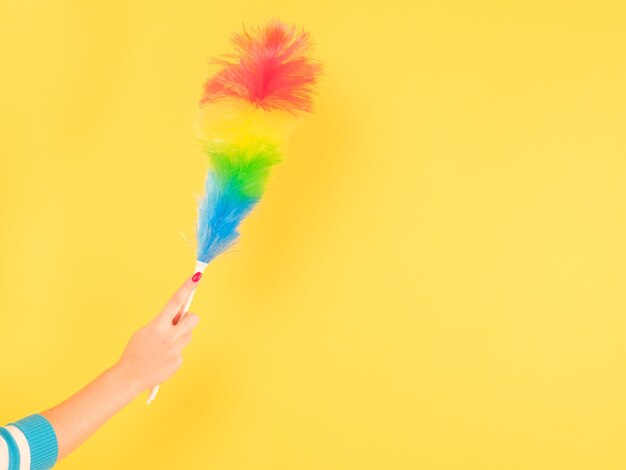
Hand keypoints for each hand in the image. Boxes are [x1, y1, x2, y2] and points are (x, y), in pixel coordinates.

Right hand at [115, 274, 201, 394]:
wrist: (129, 377)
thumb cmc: (136, 351)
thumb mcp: (145, 331)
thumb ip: (163, 322)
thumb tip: (180, 314)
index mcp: (157, 326)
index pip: (175, 302)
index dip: (187, 288)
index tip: (197, 276)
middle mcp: (168, 337)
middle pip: (193, 319)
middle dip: (190, 318)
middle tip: (181, 322)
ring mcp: (174, 350)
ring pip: (189, 335)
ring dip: (181, 336)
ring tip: (164, 346)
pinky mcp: (178, 362)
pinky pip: (182, 351)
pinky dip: (174, 353)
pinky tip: (162, 359)